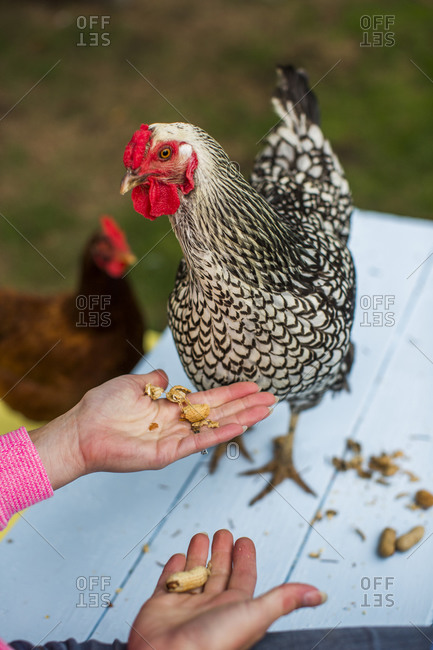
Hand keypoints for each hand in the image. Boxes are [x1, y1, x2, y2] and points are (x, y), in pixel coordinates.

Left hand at [31, 370, 274, 488]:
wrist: (81, 430)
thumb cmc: (102, 407)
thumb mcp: (132, 384)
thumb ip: (153, 379)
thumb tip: (167, 375)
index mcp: (171, 408)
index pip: (209, 399)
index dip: (232, 392)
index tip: (255, 386)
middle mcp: (177, 424)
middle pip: (220, 413)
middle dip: (246, 406)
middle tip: (273, 399)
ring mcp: (174, 440)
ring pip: (215, 427)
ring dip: (241, 419)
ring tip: (266, 411)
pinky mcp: (166, 454)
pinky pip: (197, 443)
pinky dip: (219, 435)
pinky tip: (240, 427)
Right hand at [129, 529, 325, 649]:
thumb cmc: (213, 644)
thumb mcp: (255, 615)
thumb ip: (284, 599)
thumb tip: (320, 594)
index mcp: (234, 609)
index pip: (243, 578)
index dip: (245, 559)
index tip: (245, 540)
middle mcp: (210, 608)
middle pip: (219, 573)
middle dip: (222, 552)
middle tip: (224, 531)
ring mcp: (184, 606)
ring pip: (195, 574)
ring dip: (198, 554)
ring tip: (202, 535)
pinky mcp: (160, 605)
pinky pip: (169, 581)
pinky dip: (174, 567)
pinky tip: (178, 555)